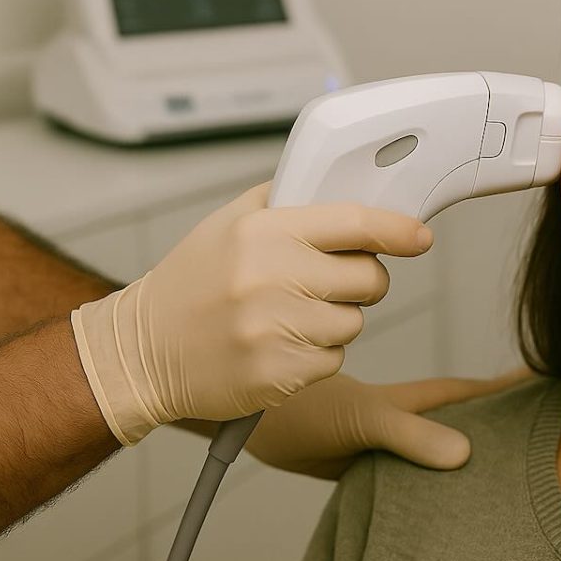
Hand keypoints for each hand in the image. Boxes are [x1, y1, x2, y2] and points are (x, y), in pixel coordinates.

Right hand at [71, 182, 433, 444]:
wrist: (140, 353)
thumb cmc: (191, 284)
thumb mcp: (228, 224)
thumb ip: (285, 200)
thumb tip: (343, 187)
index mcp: (264, 232)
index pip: (354, 223)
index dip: (397, 230)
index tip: (420, 237)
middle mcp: (272, 278)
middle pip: (369, 278)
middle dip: (359, 282)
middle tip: (322, 284)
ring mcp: (277, 329)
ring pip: (354, 322)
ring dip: (333, 321)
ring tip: (286, 317)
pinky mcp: (280, 373)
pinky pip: (334, 359)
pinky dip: (316, 356)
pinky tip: (277, 345)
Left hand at [244, 368, 535, 478]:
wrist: (251, 425)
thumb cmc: (301, 409)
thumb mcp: (363, 420)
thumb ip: (409, 434)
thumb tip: (463, 453)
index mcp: (406, 402)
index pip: (465, 393)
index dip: (501, 387)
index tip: (538, 379)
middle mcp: (397, 420)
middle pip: (455, 418)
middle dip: (493, 417)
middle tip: (535, 424)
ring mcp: (378, 441)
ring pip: (430, 444)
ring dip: (458, 450)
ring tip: (496, 465)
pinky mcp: (357, 464)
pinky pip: (402, 473)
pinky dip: (421, 480)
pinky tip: (434, 496)